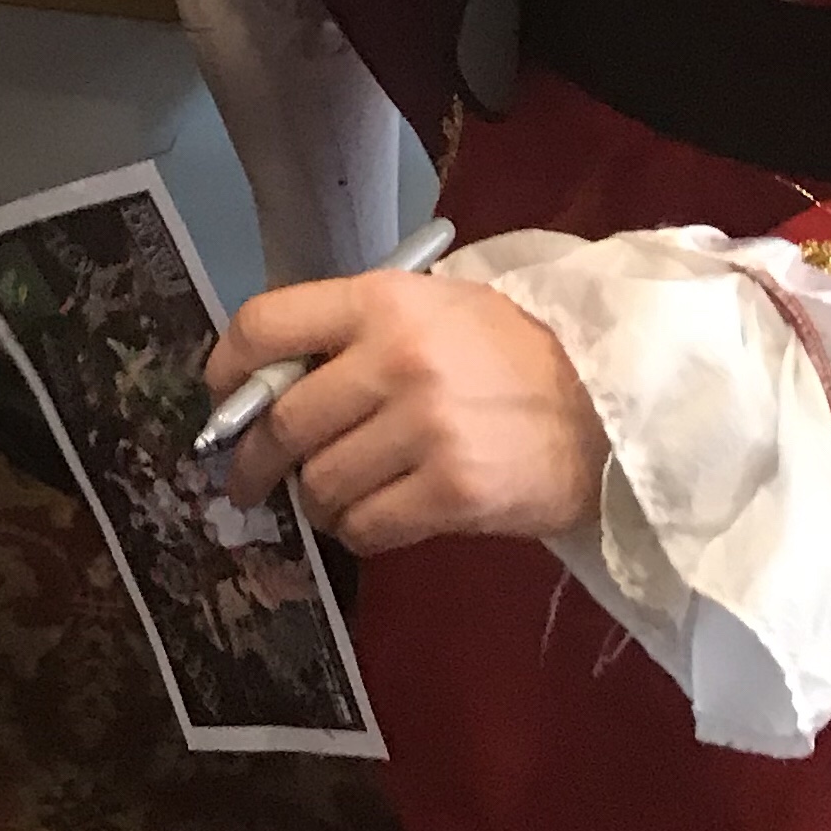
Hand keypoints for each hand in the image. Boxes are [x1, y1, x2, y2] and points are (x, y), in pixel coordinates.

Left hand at [207, 270, 606, 555]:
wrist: (608, 405)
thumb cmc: (510, 351)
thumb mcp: (433, 307)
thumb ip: (354, 333)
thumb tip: (269, 386)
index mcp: (382, 300)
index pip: (267, 325)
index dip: (227, 369)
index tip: (222, 400)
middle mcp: (394, 359)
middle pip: (284, 421)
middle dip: (252, 462)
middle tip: (246, 481)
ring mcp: (423, 428)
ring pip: (319, 483)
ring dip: (312, 501)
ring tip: (328, 498)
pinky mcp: (451, 492)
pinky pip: (365, 526)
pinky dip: (354, 530)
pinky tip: (370, 518)